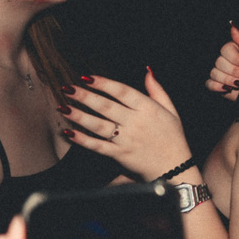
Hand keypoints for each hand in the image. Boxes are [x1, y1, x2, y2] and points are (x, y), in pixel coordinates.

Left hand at [60, 71, 191, 180]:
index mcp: (148, 109)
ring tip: (63, 107)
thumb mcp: (171, 110)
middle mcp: (136, 122)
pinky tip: (70, 132)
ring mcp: (127, 139)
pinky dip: (83, 140)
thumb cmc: (173, 137)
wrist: (175, 167)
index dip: (104, 83)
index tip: (88, 77)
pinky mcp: (120, 154)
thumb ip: (157, 90)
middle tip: (68, 88)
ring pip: (99, 125)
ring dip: (79, 116)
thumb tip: (147, 71)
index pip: (123, 91)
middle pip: (106, 106)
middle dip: (85, 96)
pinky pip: (98, 146)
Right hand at [206, 24, 238, 97]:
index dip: (235, 58)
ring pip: (214, 73)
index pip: (226, 49)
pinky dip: (217, 86)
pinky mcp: (219, 85)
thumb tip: (233, 26)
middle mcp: (228, 60)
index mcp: (236, 49)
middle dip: (233, 71)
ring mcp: (222, 72)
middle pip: (219, 62)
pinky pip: (209, 83)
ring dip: (228, 79)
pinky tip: (228, 88)